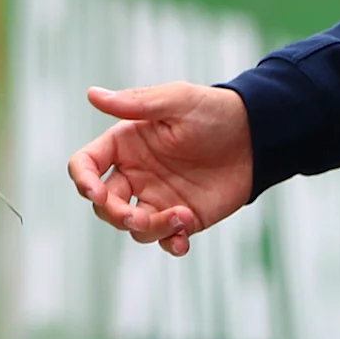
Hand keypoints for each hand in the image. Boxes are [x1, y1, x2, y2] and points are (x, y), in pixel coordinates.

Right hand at [64, 83, 254, 257]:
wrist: (256, 136)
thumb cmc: (213, 111)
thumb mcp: (176, 101)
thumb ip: (136, 103)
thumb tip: (92, 94)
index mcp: (125, 145)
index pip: (86, 165)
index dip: (83, 180)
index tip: (95, 192)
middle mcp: (135, 174)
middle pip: (104, 204)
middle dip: (115, 214)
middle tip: (138, 217)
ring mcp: (157, 198)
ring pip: (133, 227)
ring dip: (149, 229)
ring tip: (181, 217)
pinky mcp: (182, 217)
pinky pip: (164, 240)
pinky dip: (170, 244)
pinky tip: (183, 240)